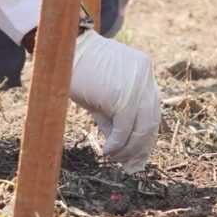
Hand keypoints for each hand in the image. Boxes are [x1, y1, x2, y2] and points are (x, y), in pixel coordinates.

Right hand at [67, 31, 159, 168]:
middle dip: (141, 146)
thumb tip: (124, 150)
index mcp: (143, 72)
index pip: (153, 109)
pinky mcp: (123, 96)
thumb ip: (118, 117)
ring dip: (129, 148)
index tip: (140, 154)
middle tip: (130, 164)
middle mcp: (145, 77)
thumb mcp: (105, 96)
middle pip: (151, 120)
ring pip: (141, 127)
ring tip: (116, 158)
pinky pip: (125, 128)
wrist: (64, 52)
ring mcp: (136, 86)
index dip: (147, 135)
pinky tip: (108, 151)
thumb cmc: (80, 72)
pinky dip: (117, 144)